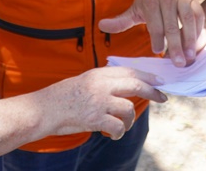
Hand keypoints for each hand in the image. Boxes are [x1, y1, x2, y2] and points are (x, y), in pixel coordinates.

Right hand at [43, 67, 166, 139]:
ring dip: (130, 120)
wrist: (42, 110)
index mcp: (98, 73)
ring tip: (123, 126)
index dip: (147, 75)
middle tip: (163, 97)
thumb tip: (124, 87)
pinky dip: (119, 132)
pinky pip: (118, 126)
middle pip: (135, 84)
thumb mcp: (83, 81)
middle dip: (152, 91)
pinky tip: (114, 134)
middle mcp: (100, 84)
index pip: (129, 71)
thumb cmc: (61, 98)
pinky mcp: (95, 118)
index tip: (159, 80)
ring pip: (129, 108)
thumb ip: (102, 82)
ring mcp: (98, 101)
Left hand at [98, 0, 203, 66]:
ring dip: (190, 40)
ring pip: (187, 21)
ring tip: (191, 57)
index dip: (157, 39)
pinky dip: (198, 31)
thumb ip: (121, 20)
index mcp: (150, 1)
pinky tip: (197, 45)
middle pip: (172, 25)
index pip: (154, 24)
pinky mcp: (193, 1)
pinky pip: (198, 17)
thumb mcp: (135, 7)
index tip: (158, 53)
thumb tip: (101, 26)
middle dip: (175, 45)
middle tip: (178, 64)